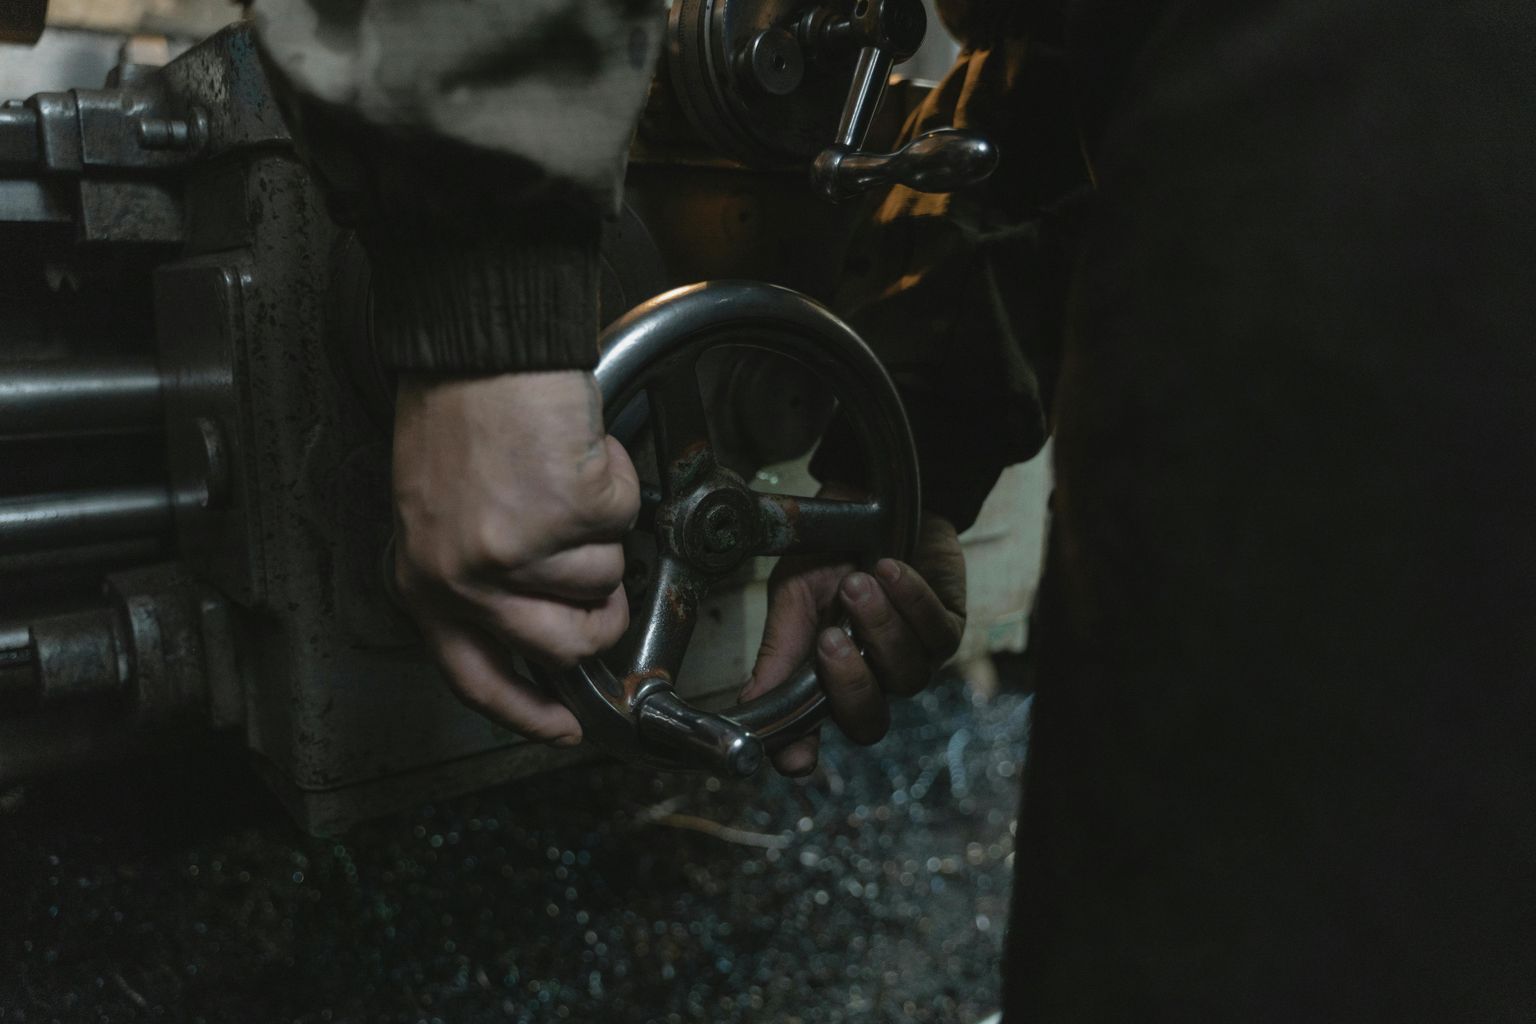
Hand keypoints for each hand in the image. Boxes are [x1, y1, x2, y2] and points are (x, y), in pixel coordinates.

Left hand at [392, 370, 639, 745]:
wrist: (482, 347)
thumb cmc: (459, 414)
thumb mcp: (438, 517)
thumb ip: (474, 581)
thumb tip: (537, 627)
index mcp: (427, 584)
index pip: (477, 680)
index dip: (529, 713)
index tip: (563, 726)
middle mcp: (467, 579)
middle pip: (565, 646)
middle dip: (601, 617)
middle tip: (603, 578)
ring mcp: (520, 551)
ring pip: (605, 579)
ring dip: (601, 529)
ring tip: (561, 479)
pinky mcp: (570, 513)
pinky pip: (625, 519)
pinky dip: (615, 480)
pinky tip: (576, 450)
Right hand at [739, 484, 967, 775]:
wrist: (869, 497)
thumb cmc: (827, 551)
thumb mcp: (791, 595)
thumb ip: (779, 649)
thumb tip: (750, 705)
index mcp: (823, 678)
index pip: (811, 733)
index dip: (802, 751)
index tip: (795, 756)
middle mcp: (870, 678)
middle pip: (868, 723)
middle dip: (850, 685)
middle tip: (829, 637)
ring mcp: (914, 658)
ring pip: (906, 676)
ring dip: (880, 627)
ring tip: (859, 581)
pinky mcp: (949, 628)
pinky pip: (937, 633)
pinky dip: (911, 601)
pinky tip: (890, 568)